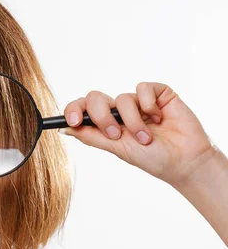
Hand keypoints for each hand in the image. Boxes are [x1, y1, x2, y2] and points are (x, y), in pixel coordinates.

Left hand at [60, 82, 216, 186]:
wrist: (185, 160)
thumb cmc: (152, 158)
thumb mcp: (117, 149)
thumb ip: (91, 136)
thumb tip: (64, 129)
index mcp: (106, 123)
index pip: (82, 109)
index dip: (73, 110)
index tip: (72, 121)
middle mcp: (119, 110)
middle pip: (95, 98)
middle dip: (102, 117)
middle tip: (116, 134)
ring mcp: (138, 101)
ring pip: (121, 98)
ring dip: (133, 121)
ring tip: (146, 137)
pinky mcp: (157, 93)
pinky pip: (142, 88)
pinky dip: (148, 104)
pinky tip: (159, 117)